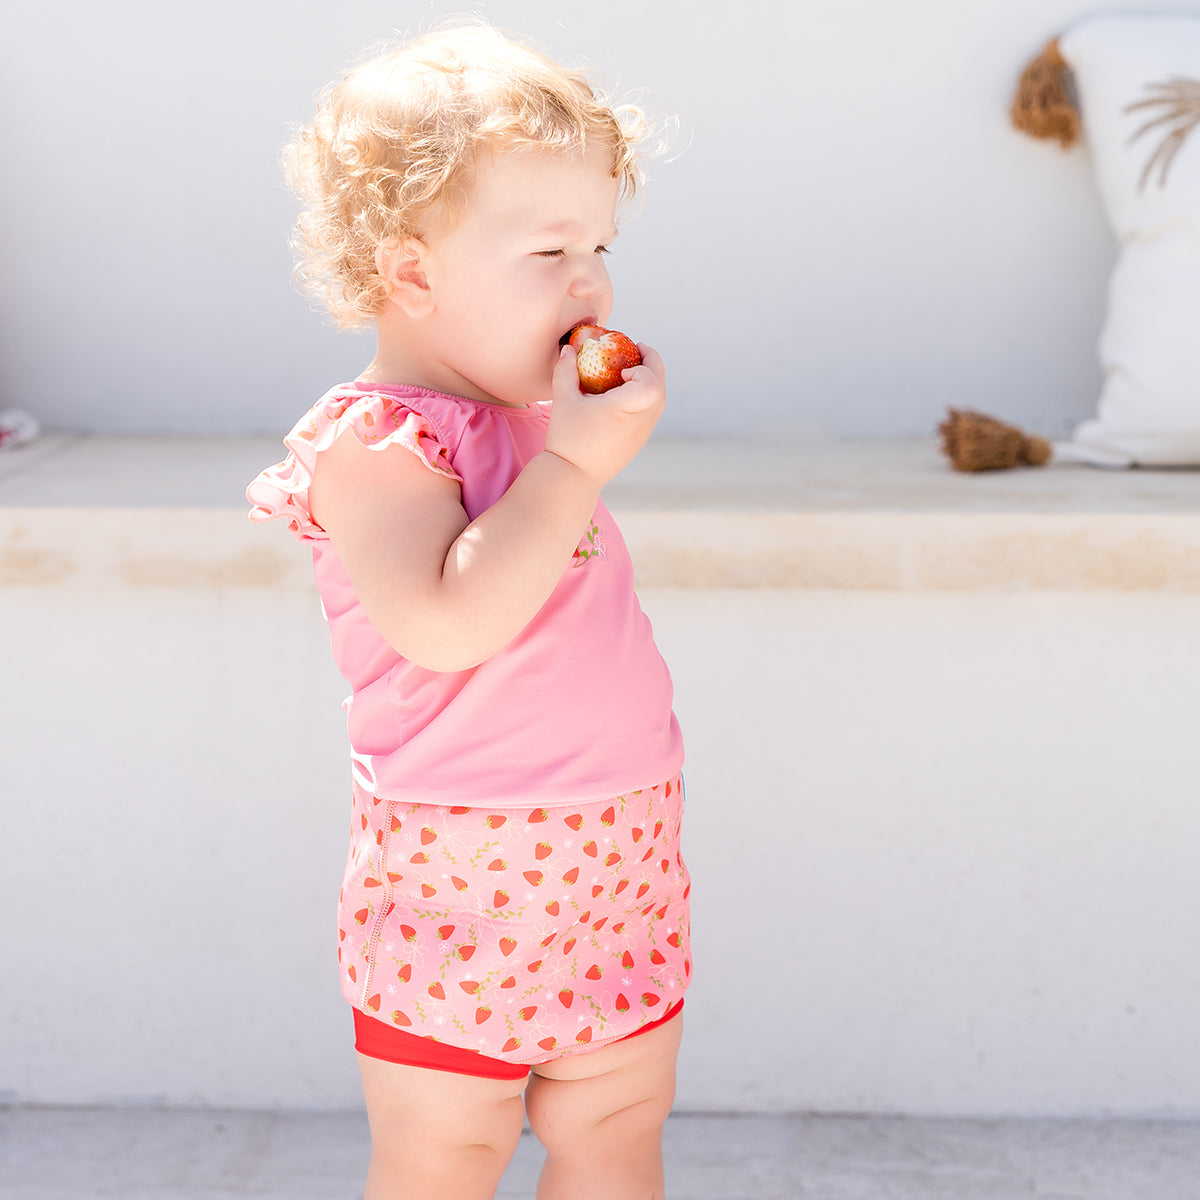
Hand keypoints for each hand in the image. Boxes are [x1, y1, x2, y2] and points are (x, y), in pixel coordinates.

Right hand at [544, 342, 665, 487]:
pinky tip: (625, 394)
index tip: (623, 368)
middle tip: (636, 350)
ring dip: (651, 379)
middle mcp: (641, 420)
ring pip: (660, 399)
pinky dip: (646, 396)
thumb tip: (569, 348)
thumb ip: (566, 370)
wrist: (573, 477)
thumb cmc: (567, 439)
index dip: (644, 367)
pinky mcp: (641, 441)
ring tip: (630, 371)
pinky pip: (653, 412)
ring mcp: (644, 433)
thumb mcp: (563, 401)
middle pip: (661, 385)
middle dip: (651, 363)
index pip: (652, 381)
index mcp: (626, 408)